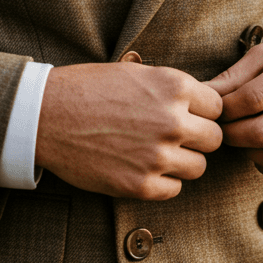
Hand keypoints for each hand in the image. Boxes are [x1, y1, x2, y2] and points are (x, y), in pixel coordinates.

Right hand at [35, 62, 223, 199]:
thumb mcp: (136, 73)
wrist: (45, 116)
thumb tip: (203, 106)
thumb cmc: (87, 89)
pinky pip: (174, 189)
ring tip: (156, 152)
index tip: (187, 115)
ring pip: (198, 167)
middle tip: (175, 137)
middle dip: (198, 138)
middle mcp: (172, 121)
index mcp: (174, 87)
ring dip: (182, 162)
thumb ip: (173, 89)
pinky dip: (162, 182)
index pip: (217, 107)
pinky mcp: (140, 185)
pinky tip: (143, 168)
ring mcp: (157, 156)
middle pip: (214, 139)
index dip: (202, 112)